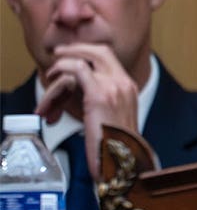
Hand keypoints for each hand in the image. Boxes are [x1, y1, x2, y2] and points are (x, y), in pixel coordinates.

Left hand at [36, 43, 139, 179]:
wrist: (124, 161)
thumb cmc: (116, 147)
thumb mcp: (114, 119)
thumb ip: (104, 103)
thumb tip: (84, 96)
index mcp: (130, 88)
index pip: (111, 58)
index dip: (90, 52)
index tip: (74, 55)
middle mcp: (125, 83)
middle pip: (102, 51)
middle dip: (78, 48)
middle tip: (60, 52)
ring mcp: (114, 87)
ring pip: (88, 56)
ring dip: (67, 57)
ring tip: (54, 65)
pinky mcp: (99, 95)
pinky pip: (79, 69)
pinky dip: (63, 68)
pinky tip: (53, 76)